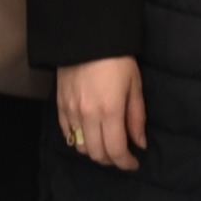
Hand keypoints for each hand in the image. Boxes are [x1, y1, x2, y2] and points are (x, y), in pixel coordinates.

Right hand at [57, 53, 147, 170]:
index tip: (134, 163)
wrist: (87, 36)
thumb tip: (140, 143)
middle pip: (96, 154)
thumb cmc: (117, 58)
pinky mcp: (60, 105)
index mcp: (110, 111)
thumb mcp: (135, 85)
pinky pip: (67, 133)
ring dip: (94, 151)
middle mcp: (88, 115)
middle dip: (111, 160)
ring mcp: (71, 111)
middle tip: (122, 155)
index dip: (126, 163)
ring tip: (106, 143)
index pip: (116, 150)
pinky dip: (79, 139)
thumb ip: (136, 117)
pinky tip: (89, 134)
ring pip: (80, 147)